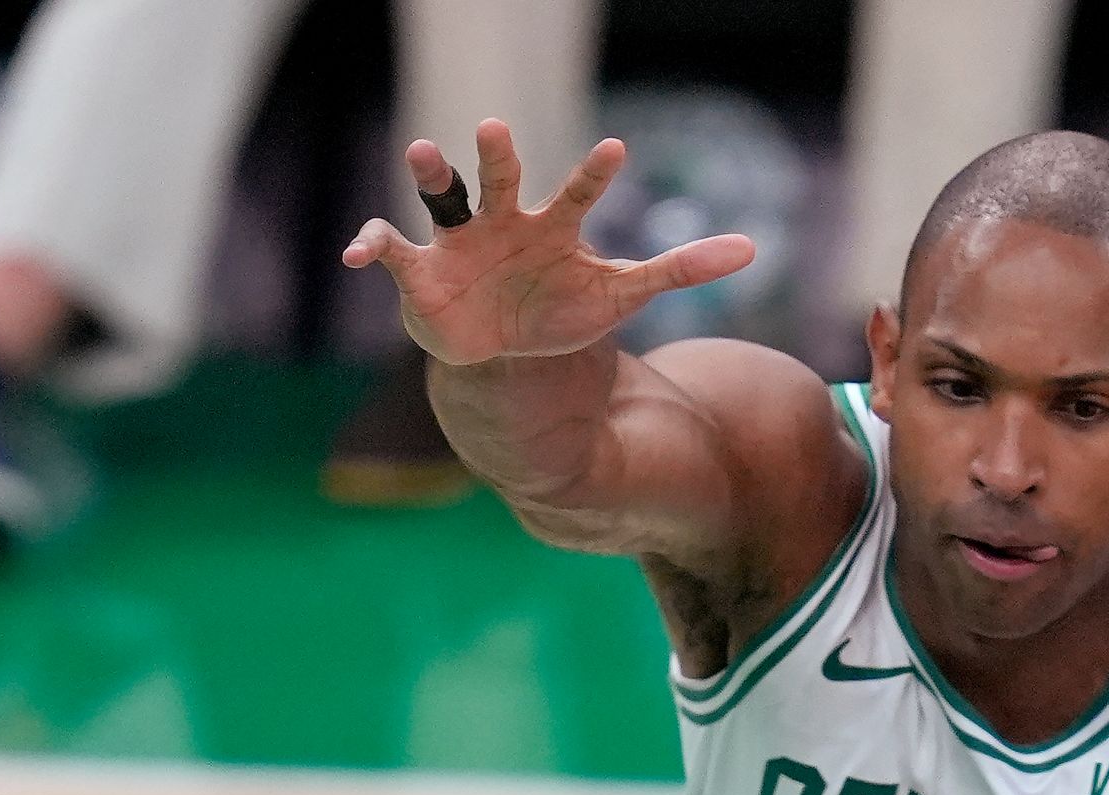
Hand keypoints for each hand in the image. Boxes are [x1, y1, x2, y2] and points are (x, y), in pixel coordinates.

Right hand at [342, 123, 756, 367]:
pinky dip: (371, 247)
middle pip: (500, 178)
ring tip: (423, 150)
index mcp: (551, 226)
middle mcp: (501, 220)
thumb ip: (682, 268)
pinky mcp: (418, 270)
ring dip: (430, 172)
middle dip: (496, 155)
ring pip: (441, 196)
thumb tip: (751, 248)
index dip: (594, 175)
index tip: (617, 151)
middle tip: (498, 128)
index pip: (576, 194)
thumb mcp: (623, 293)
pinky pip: (388, 250)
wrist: (503, 351)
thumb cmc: (561, 309)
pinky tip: (357, 252)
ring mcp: (457, 242)